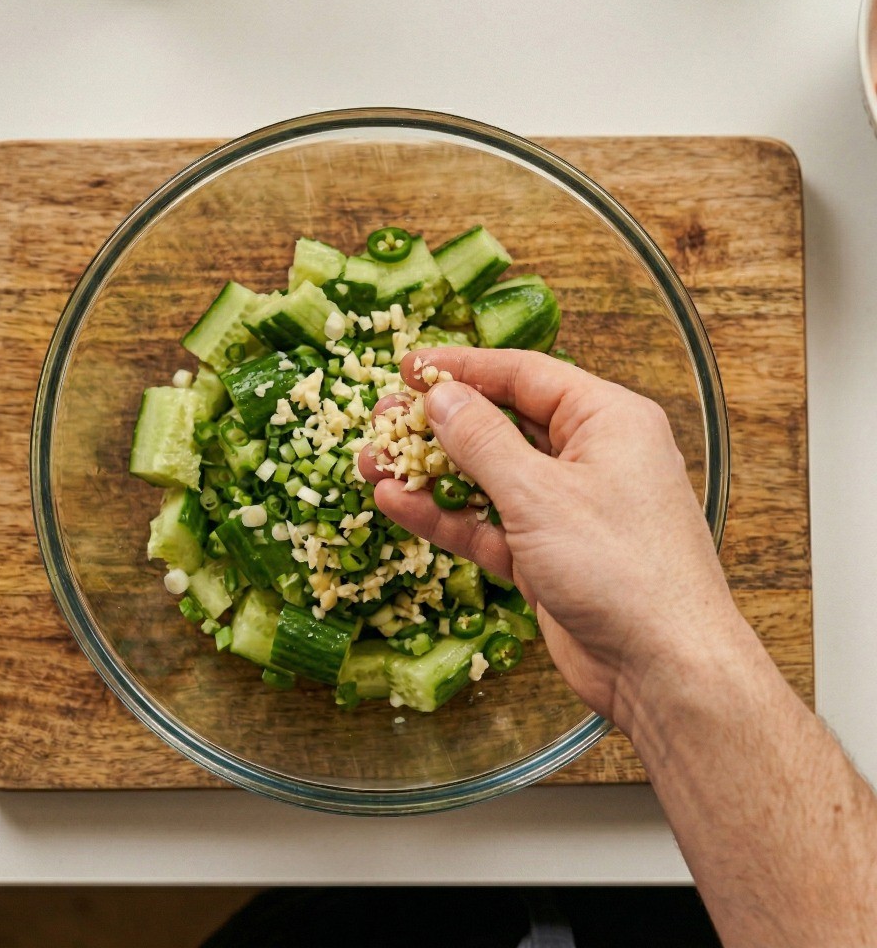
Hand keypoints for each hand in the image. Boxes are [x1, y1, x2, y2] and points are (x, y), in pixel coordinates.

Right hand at [358, 347, 741, 729]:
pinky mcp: (547, 556)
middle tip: (381, 420)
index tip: (411, 366)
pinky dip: (447, 517)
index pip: (525, 376)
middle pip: (501, 425)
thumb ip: (483, 440)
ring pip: (488, 479)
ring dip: (430, 474)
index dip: (464, 368)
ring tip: (372, 465)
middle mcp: (589, 458)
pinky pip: (490, 524)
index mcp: (606, 421)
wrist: (663, 669)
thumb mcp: (539, 493)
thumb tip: (442, 396)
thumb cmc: (620, 566)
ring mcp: (567, 510)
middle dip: (438, 425)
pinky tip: (397, 506)